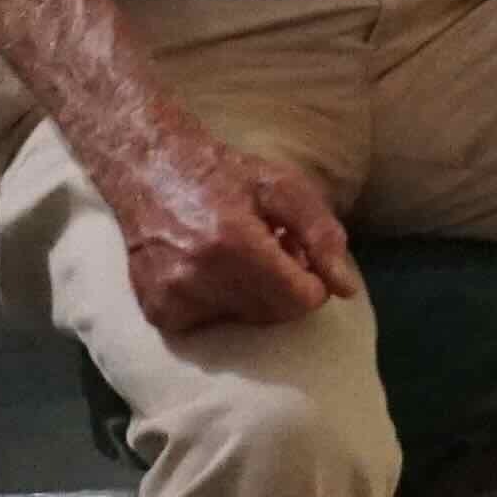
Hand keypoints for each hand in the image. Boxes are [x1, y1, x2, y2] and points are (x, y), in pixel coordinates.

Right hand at [102, 129, 359, 334]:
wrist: (151, 170)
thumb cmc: (225, 174)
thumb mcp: (283, 187)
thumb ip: (321, 235)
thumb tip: (346, 290)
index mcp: (233, 243)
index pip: (299, 300)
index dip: (311, 282)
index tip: (299, 257)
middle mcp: (198, 277)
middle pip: (273, 315)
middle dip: (283, 288)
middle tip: (269, 250)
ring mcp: (172, 298)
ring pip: (244, 322)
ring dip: (253, 296)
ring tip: (239, 256)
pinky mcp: (157, 311)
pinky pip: (211, 325)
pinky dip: (220, 305)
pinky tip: (210, 271)